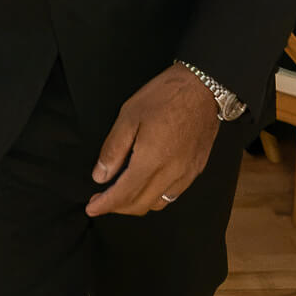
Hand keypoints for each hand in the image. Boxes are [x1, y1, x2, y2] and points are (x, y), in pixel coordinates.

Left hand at [86, 65, 219, 217]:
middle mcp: (172, 173)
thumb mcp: (129, 116)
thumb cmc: (166, 96)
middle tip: (101, 200)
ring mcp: (187, 174)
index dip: (105, 205)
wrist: (203, 87)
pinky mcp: (196, 169)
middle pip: (140, 205)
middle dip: (118, 207)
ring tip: (122, 192)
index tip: (92, 208)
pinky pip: (173, 194)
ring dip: (137, 203)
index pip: (124, 194)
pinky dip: (155, 196)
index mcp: (152, 160)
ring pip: (158, 203)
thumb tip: (101, 175)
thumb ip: (114, 149)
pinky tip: (146, 184)